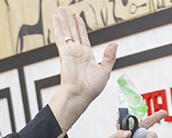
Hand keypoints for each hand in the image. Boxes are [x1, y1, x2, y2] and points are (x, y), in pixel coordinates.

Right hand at [45, 5, 117, 129]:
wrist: (80, 95)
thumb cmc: (90, 89)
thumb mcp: (105, 70)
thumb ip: (109, 56)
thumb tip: (115, 44)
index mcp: (86, 56)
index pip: (82, 37)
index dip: (80, 27)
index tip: (78, 18)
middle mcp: (77, 52)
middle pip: (73, 31)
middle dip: (69, 20)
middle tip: (65, 10)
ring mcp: (70, 51)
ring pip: (67, 31)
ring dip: (63, 20)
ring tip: (60, 9)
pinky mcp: (65, 52)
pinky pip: (61, 37)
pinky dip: (58, 27)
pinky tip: (56, 18)